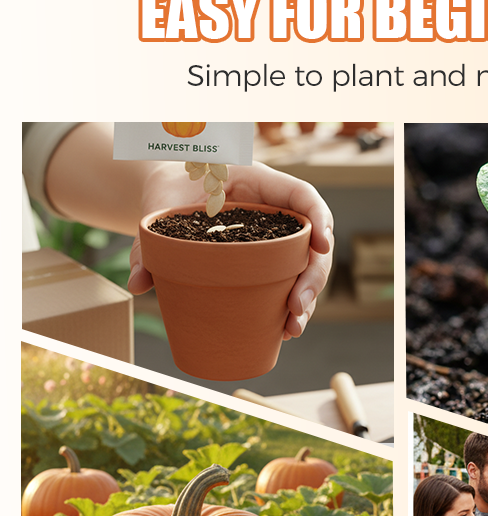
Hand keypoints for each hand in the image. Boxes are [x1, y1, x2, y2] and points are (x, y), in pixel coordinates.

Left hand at [129, 161, 333, 339]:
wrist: (168, 194)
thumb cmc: (168, 192)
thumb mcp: (160, 209)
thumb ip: (148, 242)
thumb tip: (139, 283)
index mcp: (261, 185)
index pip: (305, 197)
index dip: (320, 220)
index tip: (321, 247)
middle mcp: (277, 214)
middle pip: (312, 244)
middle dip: (312, 278)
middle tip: (296, 308)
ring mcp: (275, 240)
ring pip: (305, 269)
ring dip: (306, 301)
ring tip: (292, 329)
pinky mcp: (267, 263)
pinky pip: (288, 282)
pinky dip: (290, 307)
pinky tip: (283, 330)